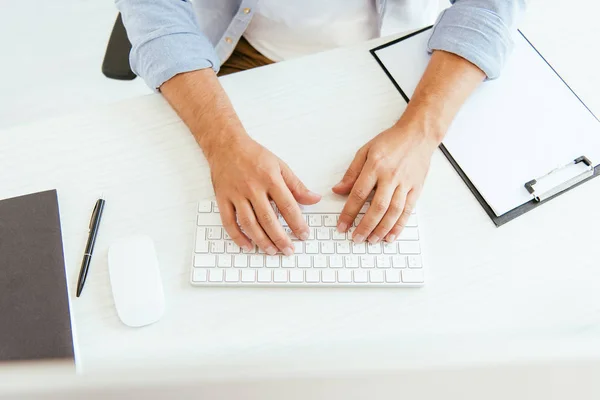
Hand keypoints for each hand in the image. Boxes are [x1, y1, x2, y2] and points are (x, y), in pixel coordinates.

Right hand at [209, 137, 320, 255]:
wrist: (226, 145)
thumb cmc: (254, 155)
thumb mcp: (280, 166)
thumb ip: (297, 185)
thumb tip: (314, 199)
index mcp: (270, 178)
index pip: (287, 206)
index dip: (297, 223)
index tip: (304, 235)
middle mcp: (253, 187)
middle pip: (268, 219)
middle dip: (280, 238)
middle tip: (289, 250)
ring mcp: (236, 194)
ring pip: (249, 223)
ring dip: (261, 240)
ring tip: (272, 251)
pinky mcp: (222, 199)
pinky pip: (229, 222)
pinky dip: (238, 236)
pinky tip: (248, 246)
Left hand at [332, 122, 437, 242]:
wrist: (418, 135)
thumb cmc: (391, 142)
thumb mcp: (365, 151)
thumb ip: (351, 173)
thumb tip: (338, 190)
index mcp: (375, 166)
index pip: (358, 194)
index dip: (349, 213)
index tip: (342, 225)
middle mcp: (391, 176)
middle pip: (377, 207)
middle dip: (366, 226)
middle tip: (356, 238)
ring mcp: (405, 184)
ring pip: (393, 212)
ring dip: (382, 229)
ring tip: (372, 240)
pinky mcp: (416, 189)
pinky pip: (407, 211)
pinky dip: (399, 225)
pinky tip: (391, 235)